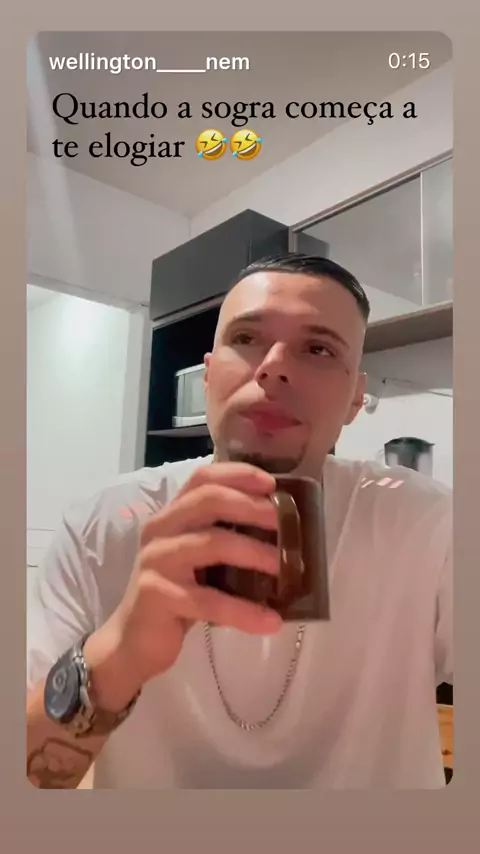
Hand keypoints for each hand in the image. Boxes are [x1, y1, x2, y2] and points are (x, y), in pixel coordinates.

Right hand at [85, 462, 281, 710]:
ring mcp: (156, 560)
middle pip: (207, 500)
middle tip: (284, 521)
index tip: (271, 484)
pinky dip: (244, 612)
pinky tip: (270, 621)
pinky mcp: (157, 595)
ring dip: (254, 552)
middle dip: (250, 506)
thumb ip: (224, 536)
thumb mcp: (199, 559)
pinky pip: (209, 601)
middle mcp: (160, 529)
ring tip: (286, 567)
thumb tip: (282, 528)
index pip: (202, 479)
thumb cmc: (177, 594)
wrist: (135, 640)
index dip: (237, 474)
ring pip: (212, 544)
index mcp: (172, 515)